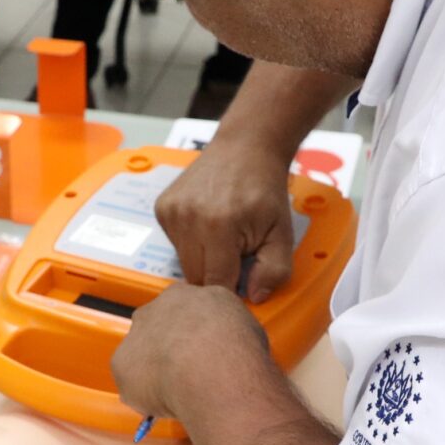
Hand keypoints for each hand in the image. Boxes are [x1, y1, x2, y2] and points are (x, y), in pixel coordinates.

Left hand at [110, 284, 269, 423]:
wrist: (209, 367)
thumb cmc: (234, 346)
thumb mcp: (241, 324)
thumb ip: (223, 328)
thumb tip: (225, 344)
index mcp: (186, 295)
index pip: (182, 309)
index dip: (191, 331)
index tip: (200, 348)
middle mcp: (155, 309)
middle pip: (155, 327)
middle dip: (168, 347)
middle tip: (187, 372)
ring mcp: (134, 336)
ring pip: (140, 355)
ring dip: (154, 372)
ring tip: (179, 393)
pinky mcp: (120, 364)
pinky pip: (131, 383)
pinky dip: (144, 395)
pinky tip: (165, 403)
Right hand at [156, 135, 297, 300]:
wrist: (245, 147)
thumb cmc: (265, 189)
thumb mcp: (282, 233)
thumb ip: (275, 270)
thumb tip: (253, 297)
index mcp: (218, 228)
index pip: (216, 284)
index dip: (233, 287)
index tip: (245, 277)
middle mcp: (188, 219)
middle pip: (196, 277)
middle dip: (218, 273)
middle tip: (238, 253)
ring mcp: (171, 212)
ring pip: (183, 263)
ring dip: (203, 259)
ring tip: (224, 236)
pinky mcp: (162, 208)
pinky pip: (175, 244)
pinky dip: (192, 243)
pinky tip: (208, 224)